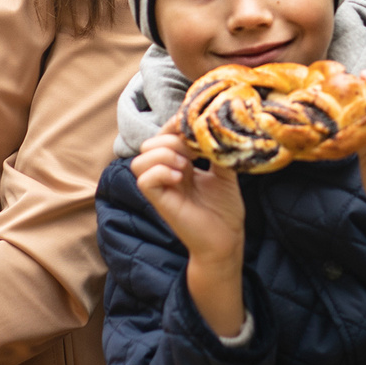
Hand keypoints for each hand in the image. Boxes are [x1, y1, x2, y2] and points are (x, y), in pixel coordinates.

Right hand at [133, 130, 246, 337]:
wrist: (227, 240)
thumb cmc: (224, 211)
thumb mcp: (226, 173)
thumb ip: (219, 152)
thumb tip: (220, 129)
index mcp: (180, 165)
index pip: (164, 137)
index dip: (174, 126)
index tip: (193, 124)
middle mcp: (167, 175)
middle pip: (148, 144)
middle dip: (169, 139)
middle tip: (192, 152)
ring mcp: (162, 189)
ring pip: (139, 160)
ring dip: (162, 155)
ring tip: (186, 166)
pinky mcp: (160, 203)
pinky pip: (144, 180)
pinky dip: (160, 172)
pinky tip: (180, 177)